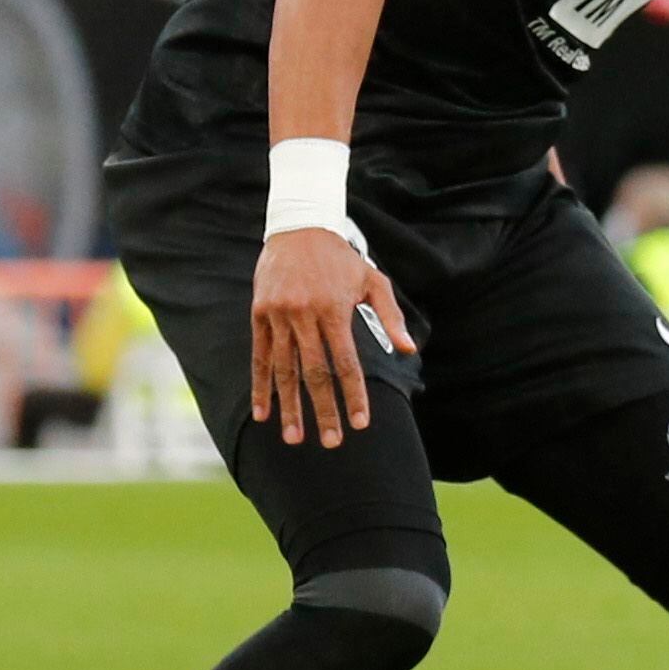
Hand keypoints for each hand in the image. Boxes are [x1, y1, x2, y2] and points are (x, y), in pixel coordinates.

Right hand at [250, 228, 414, 447]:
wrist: (299, 227)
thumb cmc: (342, 260)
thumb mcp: (373, 281)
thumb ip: (390, 317)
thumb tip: (409, 350)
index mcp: (335, 310)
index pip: (346, 363)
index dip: (354, 395)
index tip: (361, 423)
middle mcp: (304, 315)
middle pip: (315, 373)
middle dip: (323, 411)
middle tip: (331, 442)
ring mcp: (278, 315)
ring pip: (284, 370)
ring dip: (289, 407)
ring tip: (293, 438)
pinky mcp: (259, 314)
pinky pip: (259, 357)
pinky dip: (260, 386)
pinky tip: (262, 413)